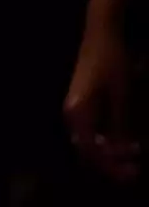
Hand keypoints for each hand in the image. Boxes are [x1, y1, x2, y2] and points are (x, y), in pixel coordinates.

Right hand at [66, 29, 141, 182]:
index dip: (111, 165)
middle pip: (87, 150)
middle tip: (135, 169)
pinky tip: (124, 141)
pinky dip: (106, 140)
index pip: (91, 150)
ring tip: (132, 156)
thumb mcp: (122, 94)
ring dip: (109, 152)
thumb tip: (125, 150)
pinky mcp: (81, 105)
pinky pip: (90, 131)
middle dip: (111, 162)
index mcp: (78, 113)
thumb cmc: (111, 61)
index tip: (133, 171)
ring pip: (88, 142)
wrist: (101, 34)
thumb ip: (121, 124)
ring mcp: (74, 109)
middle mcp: (71, 114)